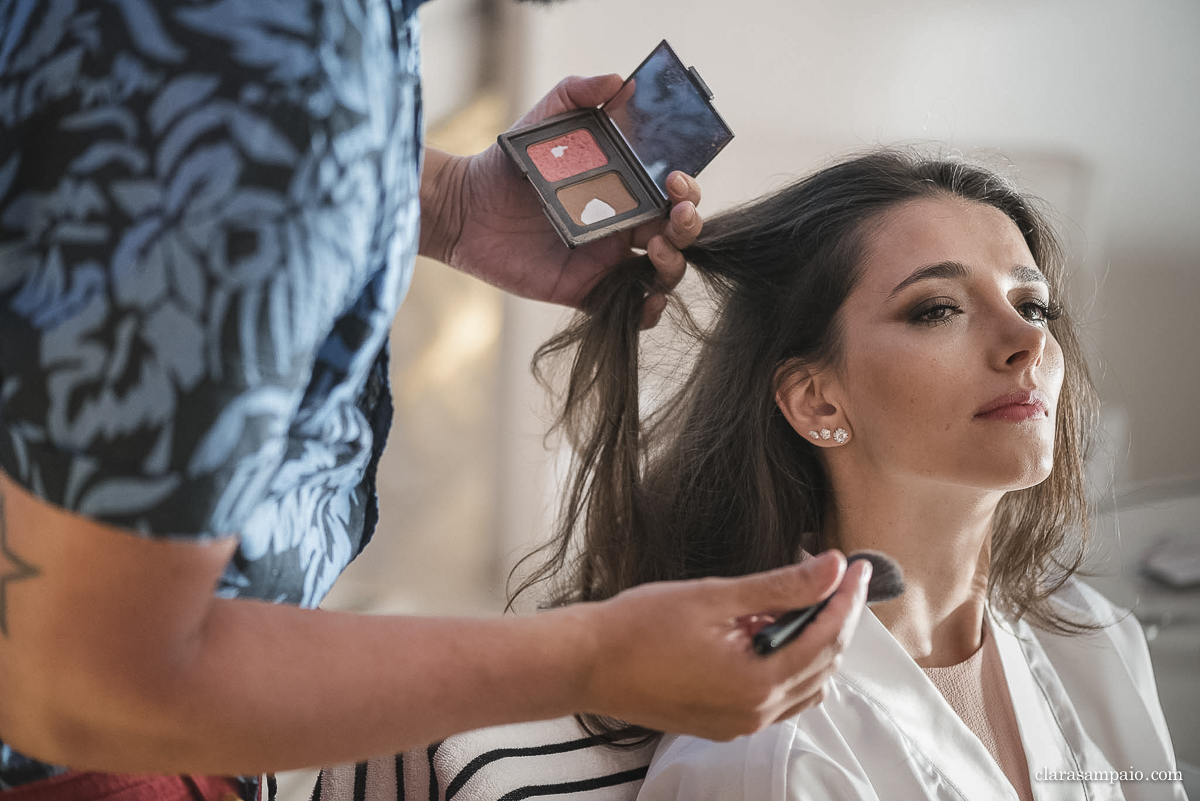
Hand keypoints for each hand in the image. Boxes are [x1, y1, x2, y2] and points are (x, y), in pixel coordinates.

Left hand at [419, 75, 701, 328]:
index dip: (687, 191)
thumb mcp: (544, 119)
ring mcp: (606, 260)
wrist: (465, 206)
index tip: (676, 180)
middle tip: (674, 216)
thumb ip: (577, 92)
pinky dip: (647, 311)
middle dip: (689, 226)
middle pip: (678, 234)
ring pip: (662, 272)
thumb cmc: (508, 164)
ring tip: (656, 250)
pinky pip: (627, 310)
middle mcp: (623, 226)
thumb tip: (619, 79)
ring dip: (672, 265)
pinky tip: (647, 300)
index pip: (673, 195)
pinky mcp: (585, 290)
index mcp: (624, 189)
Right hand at [580, 551, 871, 739]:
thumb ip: (781, 586)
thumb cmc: (638, 628)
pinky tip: (763, 632)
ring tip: (793, 602)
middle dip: (834, 617)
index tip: (856, 568)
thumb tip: (831, 569)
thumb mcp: (716, 596)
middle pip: (823, 663)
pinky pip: (776, 697)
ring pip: (803, 684)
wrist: (587, 664)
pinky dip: (784, 663)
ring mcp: (739, 722)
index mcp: (758, 682)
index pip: (827, 637)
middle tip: (834, 577)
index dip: (847, 598)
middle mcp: (756, 712)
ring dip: (811, 644)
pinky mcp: (723, 723)